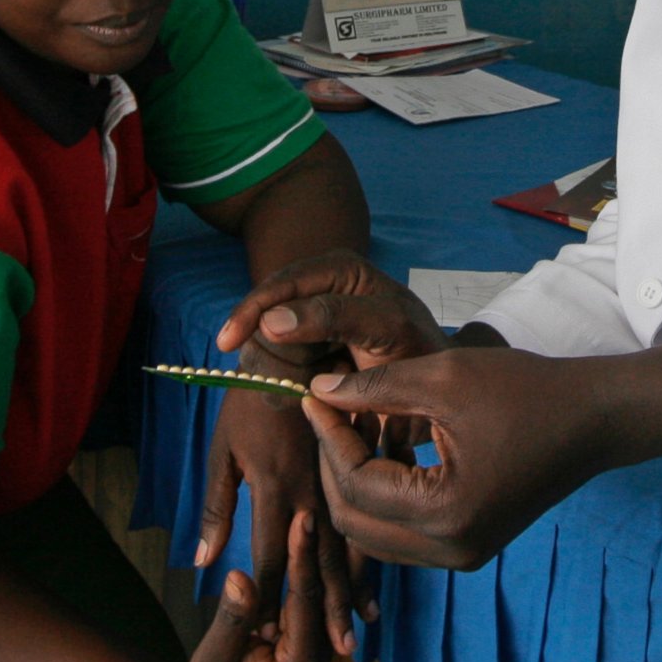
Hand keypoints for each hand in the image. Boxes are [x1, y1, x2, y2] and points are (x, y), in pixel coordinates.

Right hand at [148, 512, 325, 661]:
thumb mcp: (213, 657)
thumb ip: (232, 618)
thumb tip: (240, 576)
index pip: (306, 601)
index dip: (302, 557)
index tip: (300, 519)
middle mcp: (315, 658)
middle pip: (320, 593)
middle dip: (313, 549)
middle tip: (310, 505)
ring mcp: (312, 649)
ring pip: (319, 593)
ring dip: (312, 555)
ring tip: (312, 510)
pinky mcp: (303, 640)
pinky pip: (309, 598)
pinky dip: (306, 567)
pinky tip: (307, 536)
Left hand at [195, 382, 367, 654]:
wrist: (294, 350)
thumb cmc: (248, 401)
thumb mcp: (222, 453)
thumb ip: (216, 511)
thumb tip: (202, 564)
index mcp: (275, 489)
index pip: (276, 561)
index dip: (273, 603)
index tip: (272, 639)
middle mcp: (313, 492)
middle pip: (320, 566)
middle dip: (324, 612)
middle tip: (333, 656)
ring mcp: (339, 481)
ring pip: (350, 548)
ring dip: (351, 592)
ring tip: (357, 631)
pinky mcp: (357, 467)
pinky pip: (367, 519)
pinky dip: (370, 555)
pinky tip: (375, 580)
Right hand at [214, 253, 448, 373]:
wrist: (433, 383)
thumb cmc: (420, 349)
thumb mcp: (388, 327)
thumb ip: (334, 317)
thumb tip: (271, 321)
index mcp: (339, 269)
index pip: (281, 285)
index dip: (251, 311)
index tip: (228, 343)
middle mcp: (318, 288)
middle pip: (265, 318)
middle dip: (271, 354)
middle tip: (303, 383)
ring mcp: (308, 321)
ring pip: (263, 348)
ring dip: (280, 373)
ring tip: (317, 386)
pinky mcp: (302, 353)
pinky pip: (274, 369)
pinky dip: (283, 386)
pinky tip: (309, 392)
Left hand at [301, 346, 661, 569]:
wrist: (592, 418)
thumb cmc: (527, 391)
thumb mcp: (445, 378)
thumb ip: (376, 389)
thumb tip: (318, 391)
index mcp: (447, 513)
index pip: (357, 486)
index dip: (329, 439)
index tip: (314, 397)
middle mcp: (452, 550)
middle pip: (355, 522)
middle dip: (333, 466)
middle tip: (328, 413)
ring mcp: (462, 556)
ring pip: (374, 535)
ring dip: (354, 484)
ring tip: (354, 427)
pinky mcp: (468, 547)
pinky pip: (401, 534)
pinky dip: (382, 497)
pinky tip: (386, 449)